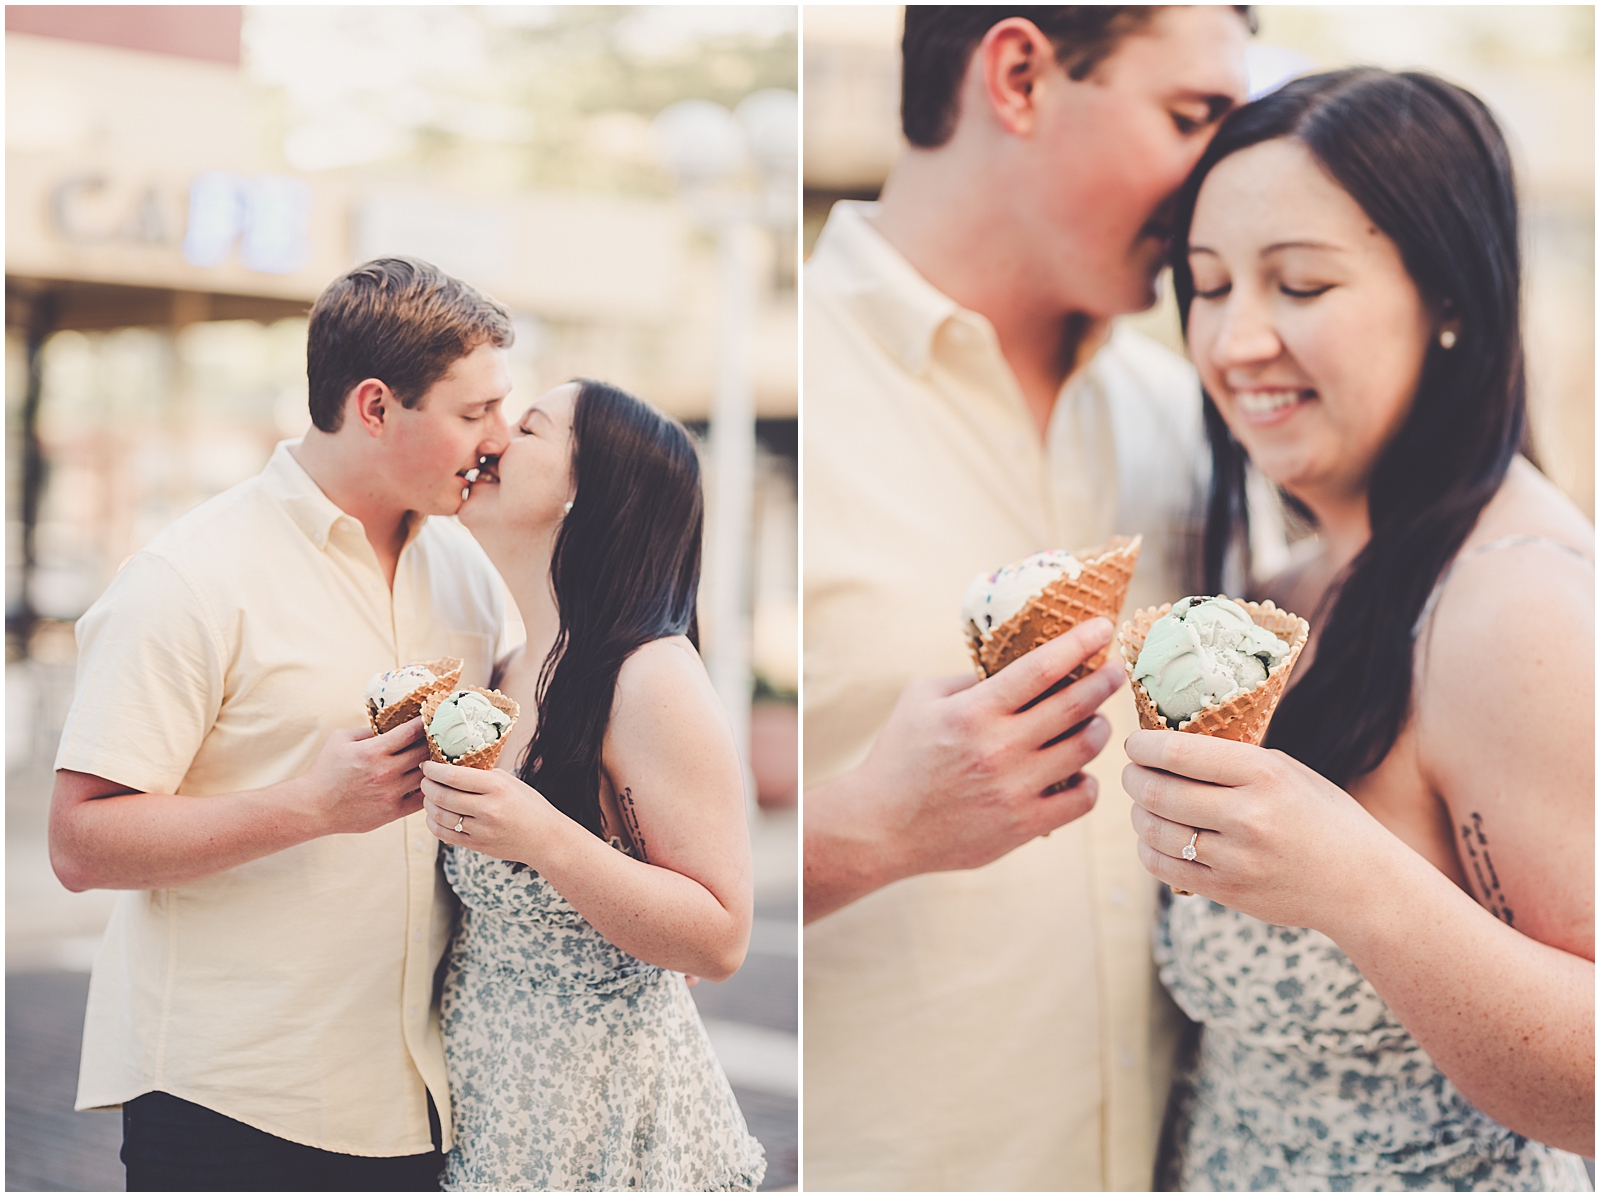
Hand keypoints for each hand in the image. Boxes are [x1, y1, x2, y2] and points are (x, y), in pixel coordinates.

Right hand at [299, 718, 429, 835]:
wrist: (313, 807)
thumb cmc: (325, 770)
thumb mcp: (341, 739)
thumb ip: (368, 730)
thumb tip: (393, 723)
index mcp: (373, 751)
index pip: (411, 732)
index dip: (425, 723)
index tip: (432, 718)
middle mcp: (385, 772)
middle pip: (425, 752)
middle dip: (433, 743)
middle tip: (440, 738)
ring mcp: (391, 793)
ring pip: (427, 776)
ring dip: (434, 767)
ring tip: (437, 759)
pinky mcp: (393, 812)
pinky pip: (422, 799)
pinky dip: (428, 789)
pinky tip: (428, 782)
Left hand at [420, 760, 561, 865]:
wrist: (545, 838)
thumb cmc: (528, 805)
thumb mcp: (510, 782)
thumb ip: (483, 775)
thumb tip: (453, 767)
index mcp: (497, 787)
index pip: (454, 776)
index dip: (434, 770)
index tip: (427, 765)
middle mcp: (488, 808)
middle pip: (443, 795)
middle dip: (427, 786)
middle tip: (424, 780)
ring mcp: (481, 829)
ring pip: (440, 816)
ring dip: (428, 804)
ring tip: (428, 797)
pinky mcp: (477, 845)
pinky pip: (445, 835)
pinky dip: (433, 823)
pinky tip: (434, 815)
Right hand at [849, 617, 1123, 880]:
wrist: (879, 827)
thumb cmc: (898, 757)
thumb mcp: (919, 700)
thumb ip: (968, 680)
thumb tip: (1014, 666)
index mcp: (973, 711)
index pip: (1041, 668)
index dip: (1078, 643)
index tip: (1103, 627)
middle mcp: (998, 748)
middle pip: (1075, 705)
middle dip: (1104, 681)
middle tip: (1116, 671)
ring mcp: (1014, 789)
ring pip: (1085, 749)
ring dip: (1098, 728)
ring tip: (1094, 721)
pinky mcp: (1022, 826)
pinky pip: (1081, 799)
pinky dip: (1087, 781)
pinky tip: (1077, 772)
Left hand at [1122, 729, 1397, 930]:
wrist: (1362, 885)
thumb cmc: (1323, 819)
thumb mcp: (1288, 772)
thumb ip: (1232, 761)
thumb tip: (1168, 747)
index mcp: (1263, 774)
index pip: (1178, 753)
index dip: (1142, 746)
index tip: (1134, 743)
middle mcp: (1247, 815)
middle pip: (1157, 792)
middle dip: (1133, 778)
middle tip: (1132, 773)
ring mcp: (1236, 858)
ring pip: (1154, 831)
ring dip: (1138, 814)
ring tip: (1143, 805)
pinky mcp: (1228, 892)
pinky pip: (1164, 866)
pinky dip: (1149, 848)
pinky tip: (1154, 838)